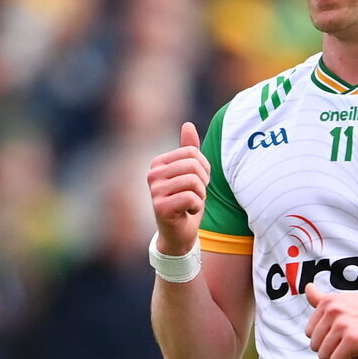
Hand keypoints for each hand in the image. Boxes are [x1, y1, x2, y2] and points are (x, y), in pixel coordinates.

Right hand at [147, 122, 210, 254]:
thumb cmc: (186, 201)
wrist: (179, 233)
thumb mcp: (191, 174)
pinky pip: (191, 197)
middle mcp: (153, 174)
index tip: (198, 182)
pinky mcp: (160, 207)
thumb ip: (189, 151)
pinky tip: (187, 212)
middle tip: (195, 195)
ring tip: (191, 203)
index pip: (193, 153)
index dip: (204, 169)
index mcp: (159, 163)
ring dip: (200, 196)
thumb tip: (188, 124)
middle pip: (194, 165)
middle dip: (203, 182)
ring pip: (194, 181)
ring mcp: (155, 190)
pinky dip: (196, 206)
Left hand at [304, 283, 357, 358]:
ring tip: (353, 357)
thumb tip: (307, 287)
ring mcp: (343, 324)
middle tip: (348, 349)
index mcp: (329, 302)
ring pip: (324, 356)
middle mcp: (333, 310)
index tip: (340, 341)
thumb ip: (323, 299)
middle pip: (314, 345)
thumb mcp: (346, 301)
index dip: (325, 341)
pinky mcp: (353, 339)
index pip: (309, 332)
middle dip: (330, 352)